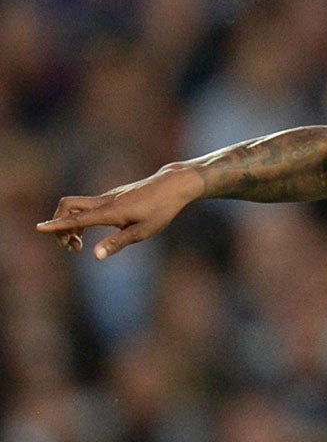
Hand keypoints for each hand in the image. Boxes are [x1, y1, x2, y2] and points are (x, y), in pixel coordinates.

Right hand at [37, 164, 203, 258]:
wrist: (172, 185)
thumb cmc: (161, 210)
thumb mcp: (143, 232)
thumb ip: (117, 243)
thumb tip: (95, 256)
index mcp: (110, 212)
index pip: (77, 219)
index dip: (57, 225)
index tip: (38, 229)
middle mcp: (104, 201)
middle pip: (68, 206)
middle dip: (59, 224)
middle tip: (70, 246)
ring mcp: (106, 197)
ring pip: (75, 206)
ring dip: (69, 224)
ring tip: (78, 245)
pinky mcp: (111, 197)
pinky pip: (86, 207)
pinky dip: (79, 220)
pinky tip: (86, 234)